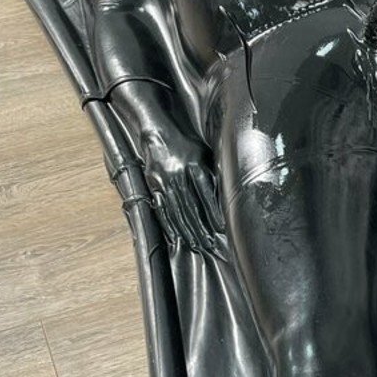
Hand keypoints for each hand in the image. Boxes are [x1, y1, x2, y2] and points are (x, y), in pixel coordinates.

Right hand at [141, 127, 224, 253]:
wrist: (156, 130)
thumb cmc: (184, 141)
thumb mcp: (203, 152)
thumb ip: (211, 171)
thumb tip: (223, 194)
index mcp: (194, 164)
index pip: (206, 194)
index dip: (214, 213)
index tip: (222, 229)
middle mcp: (179, 173)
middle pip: (192, 206)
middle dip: (202, 229)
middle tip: (211, 245)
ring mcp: (164, 180)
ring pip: (177, 210)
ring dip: (187, 231)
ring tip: (196, 245)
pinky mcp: (153, 184)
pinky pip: (162, 207)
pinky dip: (169, 224)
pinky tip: (175, 236)